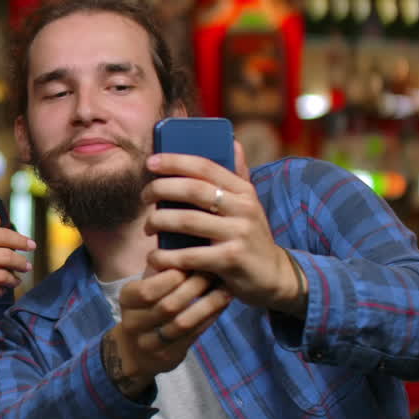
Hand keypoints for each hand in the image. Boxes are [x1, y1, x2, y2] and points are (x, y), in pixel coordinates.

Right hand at [0, 213, 32, 384]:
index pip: (0, 235)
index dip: (20, 240)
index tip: (31, 245)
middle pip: (5, 255)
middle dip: (21, 261)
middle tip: (27, 265)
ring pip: (1, 275)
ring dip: (13, 278)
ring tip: (15, 279)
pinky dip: (0, 289)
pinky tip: (0, 288)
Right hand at [101, 269, 230, 397]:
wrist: (135, 350)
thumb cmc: (146, 308)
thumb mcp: (145, 286)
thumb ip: (160, 270)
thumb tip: (186, 245)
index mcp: (126, 299)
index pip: (148, 288)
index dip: (173, 277)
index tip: (195, 262)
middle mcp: (133, 322)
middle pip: (168, 305)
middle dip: (194, 288)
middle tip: (215, 273)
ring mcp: (148, 343)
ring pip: (183, 323)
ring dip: (207, 305)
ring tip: (225, 289)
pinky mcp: (166, 356)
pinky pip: (192, 336)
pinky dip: (209, 319)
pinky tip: (221, 306)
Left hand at [141, 142, 300, 311]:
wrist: (274, 277)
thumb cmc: (250, 236)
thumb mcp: (248, 205)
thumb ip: (238, 176)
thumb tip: (233, 141)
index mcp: (243, 191)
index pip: (205, 166)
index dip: (175, 161)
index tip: (150, 163)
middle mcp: (244, 208)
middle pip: (193, 190)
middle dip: (160, 190)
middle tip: (144, 197)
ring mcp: (239, 234)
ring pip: (187, 221)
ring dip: (158, 222)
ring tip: (148, 228)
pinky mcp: (231, 260)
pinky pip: (189, 255)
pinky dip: (166, 257)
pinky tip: (155, 257)